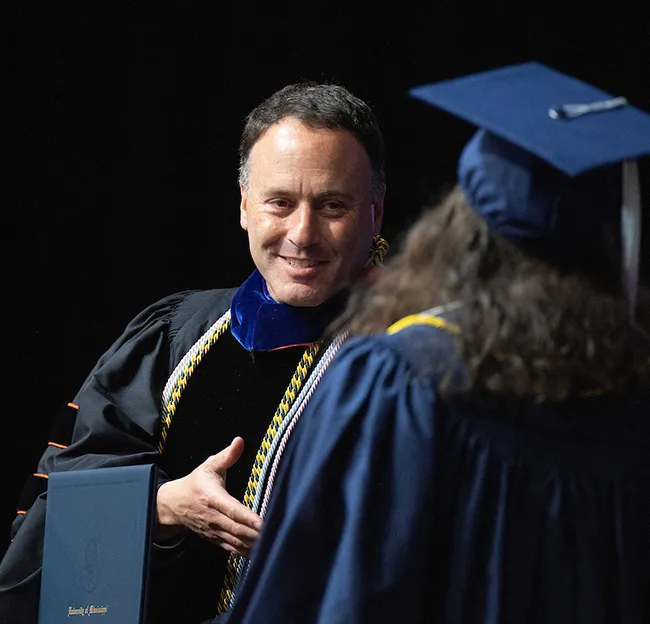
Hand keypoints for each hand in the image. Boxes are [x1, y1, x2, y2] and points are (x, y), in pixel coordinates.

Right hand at [156, 437, 261, 556]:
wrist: (175, 504)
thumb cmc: (196, 483)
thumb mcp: (210, 466)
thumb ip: (227, 455)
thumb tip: (239, 441)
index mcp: (213, 498)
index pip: (232, 510)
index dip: (247, 517)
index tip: (262, 522)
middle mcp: (213, 517)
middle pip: (236, 529)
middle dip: (255, 534)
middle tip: (275, 535)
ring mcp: (214, 530)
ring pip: (235, 541)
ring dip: (252, 545)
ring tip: (272, 545)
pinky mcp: (215, 539)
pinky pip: (232, 549)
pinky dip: (245, 553)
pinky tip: (260, 554)